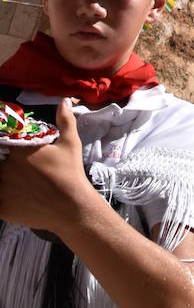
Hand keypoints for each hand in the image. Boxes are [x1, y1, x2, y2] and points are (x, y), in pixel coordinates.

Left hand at [0, 99, 94, 234]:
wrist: (72, 207)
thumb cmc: (70, 173)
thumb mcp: (70, 143)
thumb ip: (65, 120)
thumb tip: (64, 100)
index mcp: (20, 150)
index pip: (4, 141)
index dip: (7, 145)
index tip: (11, 148)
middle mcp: (7, 168)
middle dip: (4, 160)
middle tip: (16, 166)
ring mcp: (3, 189)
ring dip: (2, 177)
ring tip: (15, 179)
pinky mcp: (2, 207)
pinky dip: (2, 195)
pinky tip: (12, 193)